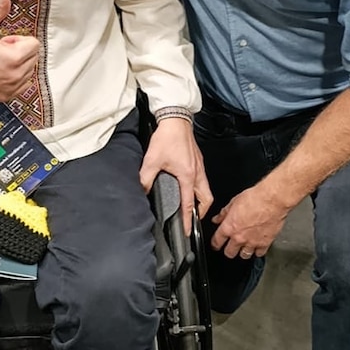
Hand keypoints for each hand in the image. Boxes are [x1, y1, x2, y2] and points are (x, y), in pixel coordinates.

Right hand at [0, 0, 39, 100]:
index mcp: (14, 58)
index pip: (34, 44)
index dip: (19, 39)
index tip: (4, 41)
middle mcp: (16, 75)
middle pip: (33, 57)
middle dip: (20, 51)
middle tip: (0, 50)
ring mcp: (12, 87)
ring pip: (29, 70)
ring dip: (18, 64)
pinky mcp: (7, 95)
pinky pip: (22, 84)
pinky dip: (15, 77)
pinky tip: (0, 72)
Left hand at [139, 117, 212, 233]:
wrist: (175, 119)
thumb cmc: (167, 137)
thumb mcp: (152, 160)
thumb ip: (146, 179)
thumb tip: (142, 191)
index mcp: (188, 176)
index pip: (190, 204)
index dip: (188, 220)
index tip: (188, 231)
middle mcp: (197, 173)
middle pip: (206, 199)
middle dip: (201, 211)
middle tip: (193, 218)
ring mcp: (200, 166)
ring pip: (206, 189)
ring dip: (201, 200)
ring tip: (191, 206)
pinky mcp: (198, 160)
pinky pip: (203, 179)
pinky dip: (199, 188)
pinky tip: (189, 186)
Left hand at [210, 182, 289, 259]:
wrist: (272, 200)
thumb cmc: (254, 198)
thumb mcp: (234, 202)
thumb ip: (224, 213)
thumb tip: (217, 219)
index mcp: (229, 227)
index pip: (217, 241)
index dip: (215, 244)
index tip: (216, 244)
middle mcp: (239, 237)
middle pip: (229, 253)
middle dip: (228, 250)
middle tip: (230, 247)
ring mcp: (252, 242)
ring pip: (244, 255)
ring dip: (243, 252)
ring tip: (244, 247)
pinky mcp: (265, 243)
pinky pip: (259, 253)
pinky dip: (258, 251)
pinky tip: (258, 246)